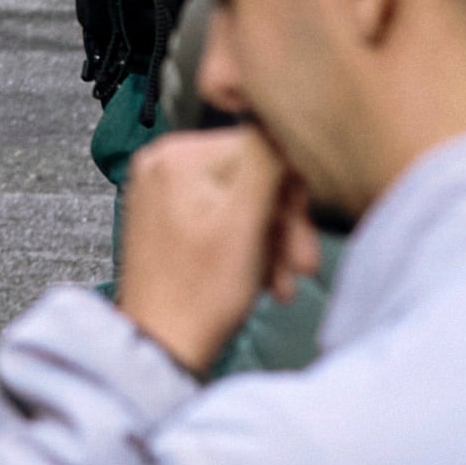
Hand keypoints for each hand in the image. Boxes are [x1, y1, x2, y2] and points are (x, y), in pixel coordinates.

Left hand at [114, 125, 318, 374]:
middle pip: (255, 177)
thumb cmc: (196, 296)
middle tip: (299, 263)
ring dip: (273, 242)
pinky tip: (262, 279)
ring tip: (281, 280)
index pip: (261, 147)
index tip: (302, 230)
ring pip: (246, 203)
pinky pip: (227, 220)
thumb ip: (265, 163)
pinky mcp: (172, 220)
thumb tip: (280, 119)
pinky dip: (252, 248)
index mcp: (176, 156)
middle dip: (285, 224)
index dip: (293, 191)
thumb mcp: (244, 223)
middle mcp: (164, 165)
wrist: (162, 345)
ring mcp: (165, 193)